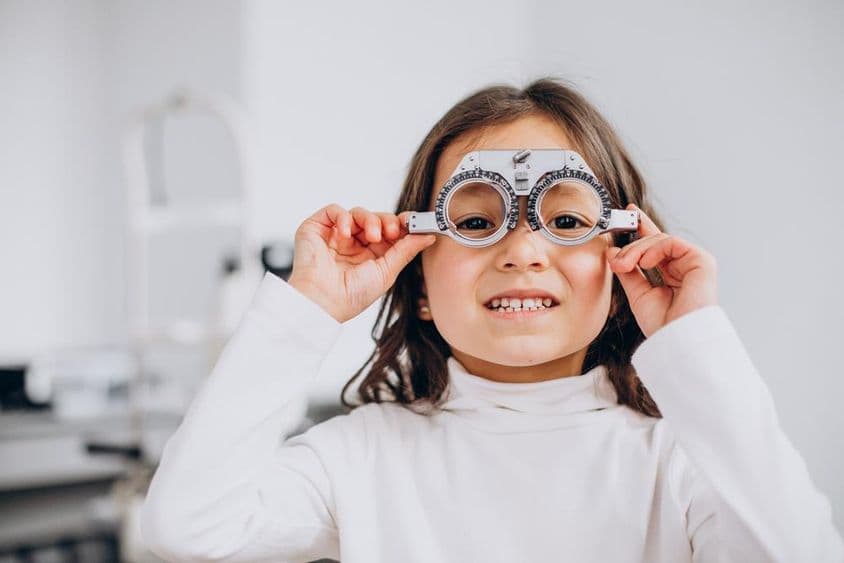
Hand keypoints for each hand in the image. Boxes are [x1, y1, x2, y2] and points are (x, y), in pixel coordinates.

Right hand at [288, 204, 435, 322]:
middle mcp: (354, 244)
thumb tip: (429, 236)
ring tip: (371, 236)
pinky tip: (346, 233)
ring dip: (369, 220)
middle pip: (376, 219)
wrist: (323, 302)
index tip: (415, 222)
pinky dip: (343, 217)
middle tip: (393, 231)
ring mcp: (336, 235)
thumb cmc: (351, 295)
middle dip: (387, 221)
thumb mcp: (387, 272)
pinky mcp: (317, 228)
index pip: (389, 231)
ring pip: (358, 213)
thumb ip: (406, 250)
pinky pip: (334, 210)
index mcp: (371, 255)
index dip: (402, 224)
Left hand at [605, 204, 718, 337]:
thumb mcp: (637, 294)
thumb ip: (627, 271)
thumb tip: (612, 250)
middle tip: (614, 257)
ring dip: (636, 250)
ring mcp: (694, 262)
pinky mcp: (702, 260)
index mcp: (671, 273)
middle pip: (656, 238)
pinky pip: (671, 242)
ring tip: (623, 265)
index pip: (654, 245)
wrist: (677, 341)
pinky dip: (653, 249)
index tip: (626, 214)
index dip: (641, 227)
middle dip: (631, 242)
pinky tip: (644, 262)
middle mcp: (684, 265)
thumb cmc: (662, 325)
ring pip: (659, 240)